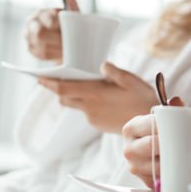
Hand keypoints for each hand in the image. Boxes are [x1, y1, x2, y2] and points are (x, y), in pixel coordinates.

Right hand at [25, 0, 79, 60]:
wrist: (67, 43)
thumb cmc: (70, 25)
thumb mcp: (73, 13)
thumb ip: (69, 0)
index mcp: (42, 13)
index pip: (50, 19)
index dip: (61, 27)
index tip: (69, 31)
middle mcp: (32, 23)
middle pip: (40, 33)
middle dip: (57, 40)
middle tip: (68, 43)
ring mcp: (29, 36)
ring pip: (41, 45)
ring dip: (56, 49)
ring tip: (66, 48)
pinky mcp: (31, 48)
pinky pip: (40, 54)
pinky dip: (52, 55)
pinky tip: (58, 52)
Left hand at [39, 62, 159, 133]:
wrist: (151, 126)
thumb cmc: (143, 99)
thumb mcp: (132, 80)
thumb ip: (114, 72)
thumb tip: (101, 65)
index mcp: (96, 93)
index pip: (63, 88)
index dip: (49, 83)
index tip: (39, 77)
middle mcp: (90, 107)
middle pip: (64, 98)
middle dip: (58, 89)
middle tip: (56, 79)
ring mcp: (92, 118)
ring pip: (74, 105)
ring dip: (73, 96)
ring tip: (81, 86)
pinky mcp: (97, 124)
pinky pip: (85, 112)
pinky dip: (86, 104)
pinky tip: (100, 98)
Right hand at [121, 96, 183, 188]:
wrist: (151, 147)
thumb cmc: (158, 131)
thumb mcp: (162, 117)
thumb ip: (171, 109)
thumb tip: (176, 102)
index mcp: (131, 128)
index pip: (152, 125)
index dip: (169, 125)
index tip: (183, 126)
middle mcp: (129, 148)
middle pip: (152, 145)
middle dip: (171, 143)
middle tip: (186, 141)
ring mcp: (134, 167)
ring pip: (158, 165)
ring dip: (173, 161)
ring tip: (185, 155)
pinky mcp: (144, 181)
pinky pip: (161, 180)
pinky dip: (172, 176)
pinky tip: (179, 169)